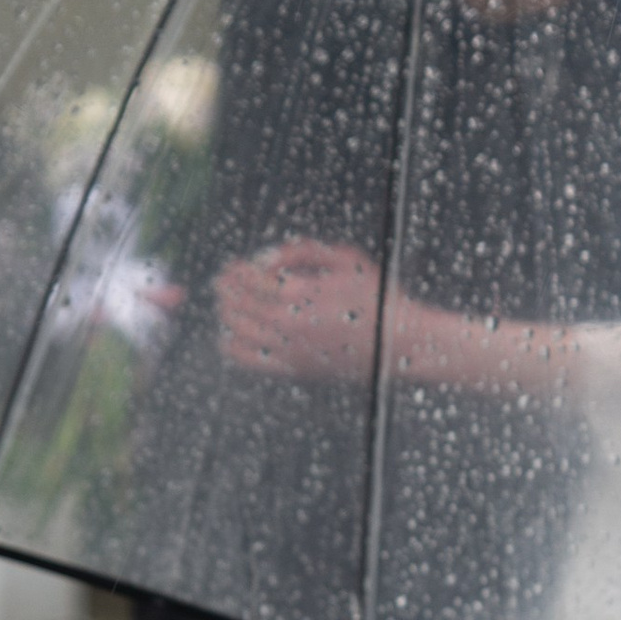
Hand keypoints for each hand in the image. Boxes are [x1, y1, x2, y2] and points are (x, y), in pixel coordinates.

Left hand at [215, 239, 383, 379]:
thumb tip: (262, 257)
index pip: (251, 280)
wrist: (398, 344)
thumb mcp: (347, 259)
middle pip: (238, 304)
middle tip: (222, 281)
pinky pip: (245, 358)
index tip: (233, 265)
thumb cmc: (376, 296)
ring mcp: (290, 349)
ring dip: (227, 312)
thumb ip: (302, 250)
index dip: (236, 271)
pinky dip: (231, 343)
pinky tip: (235, 332)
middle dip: (226, 289)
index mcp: (304, 293)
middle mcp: (292, 323)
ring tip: (227, 302)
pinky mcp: (292, 369)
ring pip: (237, 330)